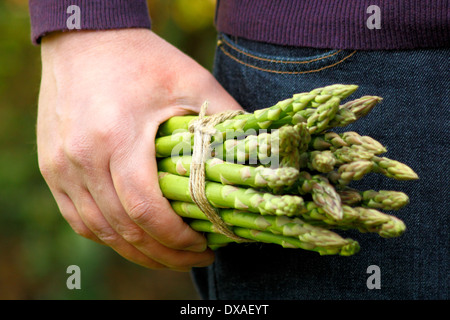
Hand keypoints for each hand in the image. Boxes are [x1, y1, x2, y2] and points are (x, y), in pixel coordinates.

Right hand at [37, 29, 242, 270]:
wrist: (86, 39)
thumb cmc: (143, 58)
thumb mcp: (193, 81)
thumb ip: (227, 120)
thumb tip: (259, 155)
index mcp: (117, 136)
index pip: (145, 208)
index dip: (177, 238)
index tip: (204, 247)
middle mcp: (81, 157)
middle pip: (122, 228)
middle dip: (163, 254)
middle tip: (194, 258)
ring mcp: (60, 165)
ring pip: (99, 229)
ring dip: (136, 251)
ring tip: (168, 255)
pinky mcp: (51, 167)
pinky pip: (78, 218)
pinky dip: (108, 235)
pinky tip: (134, 237)